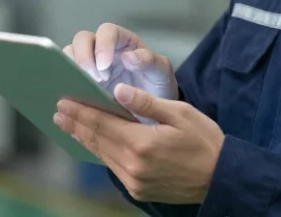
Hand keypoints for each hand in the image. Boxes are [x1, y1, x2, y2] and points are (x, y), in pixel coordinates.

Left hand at [55, 84, 223, 203]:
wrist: (222, 177)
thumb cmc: (205, 140)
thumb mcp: (180, 114)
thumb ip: (146, 102)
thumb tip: (118, 90)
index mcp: (142, 144)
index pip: (102, 123)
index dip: (81, 111)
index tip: (64, 101)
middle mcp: (134, 166)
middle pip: (97, 140)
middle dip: (76, 123)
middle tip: (58, 110)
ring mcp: (135, 182)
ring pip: (102, 155)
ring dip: (84, 138)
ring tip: (69, 124)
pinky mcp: (138, 190)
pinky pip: (113, 167)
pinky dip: (100, 152)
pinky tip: (93, 142)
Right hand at [62, 24, 176, 117]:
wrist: (152, 108)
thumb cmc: (156, 84)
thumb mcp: (161, 72)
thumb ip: (150, 61)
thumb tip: (128, 57)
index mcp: (122, 41)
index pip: (107, 31)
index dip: (102, 45)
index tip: (104, 66)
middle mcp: (102, 48)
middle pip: (82, 40)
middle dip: (83, 57)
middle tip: (93, 79)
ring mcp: (89, 64)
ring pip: (69, 55)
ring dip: (71, 69)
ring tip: (83, 89)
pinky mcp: (81, 81)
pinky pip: (66, 76)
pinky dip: (65, 83)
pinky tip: (72, 98)